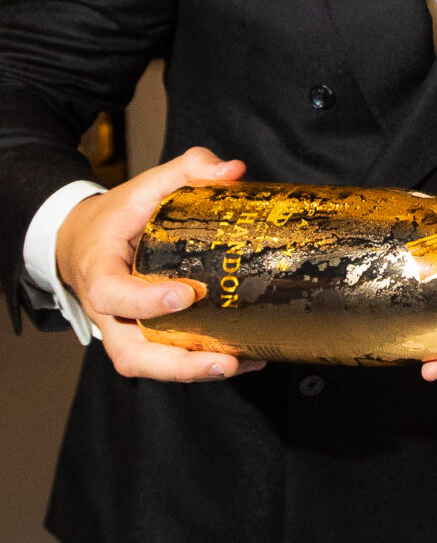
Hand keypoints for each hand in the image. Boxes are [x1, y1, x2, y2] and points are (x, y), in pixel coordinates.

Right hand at [54, 146, 265, 382]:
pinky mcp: (144, 338)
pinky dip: (202, 365)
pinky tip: (245, 359)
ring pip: (148, 367)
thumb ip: (186, 170)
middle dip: (176, 365)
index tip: (187, 294)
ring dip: (194, 372)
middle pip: (130, 354)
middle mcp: (107, 313)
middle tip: (222, 360)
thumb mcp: (142, 187)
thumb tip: (233, 171)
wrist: (85, 241)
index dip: (146, 302)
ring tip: (240, 364)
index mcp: (99, 271)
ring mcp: (124, 330)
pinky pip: (166, 361)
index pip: (113, 294)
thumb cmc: (115, 218)